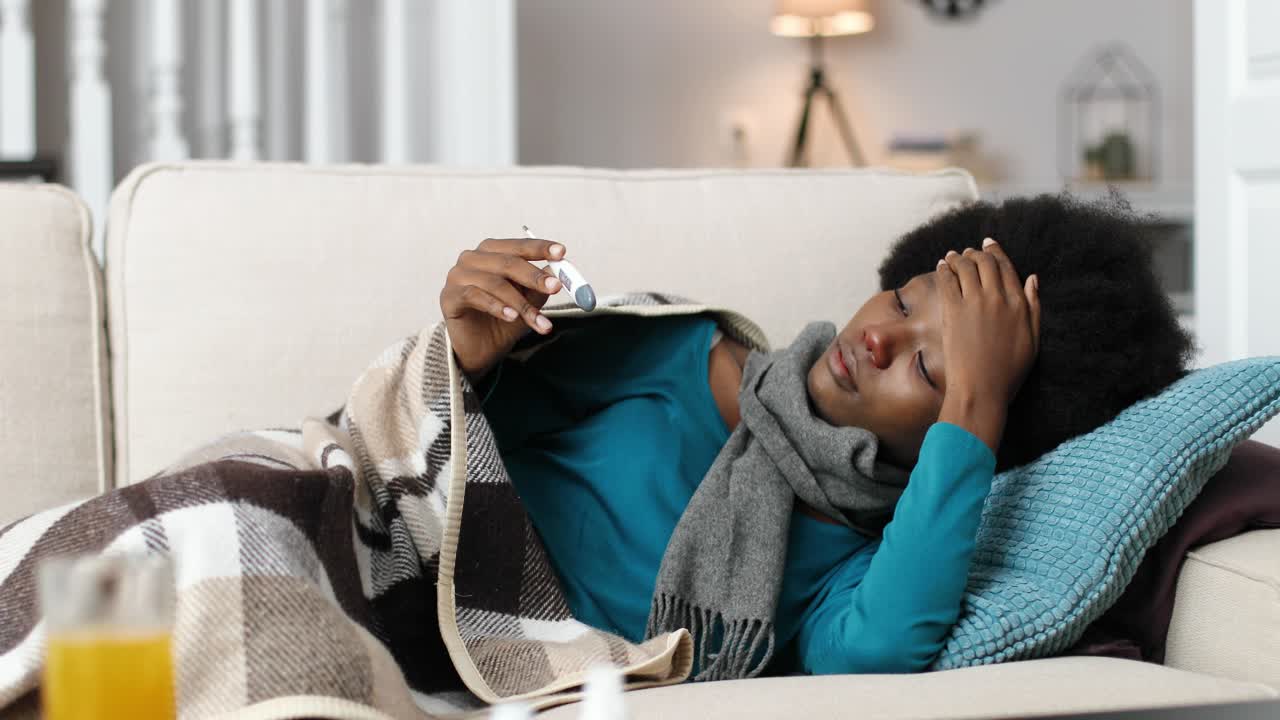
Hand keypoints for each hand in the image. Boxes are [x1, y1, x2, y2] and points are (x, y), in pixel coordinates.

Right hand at [439, 237, 565, 379]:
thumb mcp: (528, 303)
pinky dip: (496, 306)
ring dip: (520, 303)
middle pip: (507, 262)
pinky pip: (474, 296)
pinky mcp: (449, 296)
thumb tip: (557, 274)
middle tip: (555, 288)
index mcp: (492, 253)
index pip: (518, 246)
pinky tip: (511, 317)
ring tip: (537, 320)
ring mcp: (458, 276)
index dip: (540, 248)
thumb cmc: (503, 321)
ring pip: (494, 282)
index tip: (561, 252)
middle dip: (534, 276)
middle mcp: (473, 258)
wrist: (479, 350)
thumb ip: (540, 287)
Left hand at [935, 238, 1040, 452]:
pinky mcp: (952, 311)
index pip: (1006, 267)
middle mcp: (997, 298)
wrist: (981, 389)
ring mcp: (974, 303)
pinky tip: (942, 266)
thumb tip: (1033, 278)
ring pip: (965, 266)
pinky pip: (947, 280)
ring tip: (953, 257)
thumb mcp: (1033, 340)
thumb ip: (1034, 307)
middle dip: (976, 253)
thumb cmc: (1008, 371)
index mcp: (1018, 304)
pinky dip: (944, 269)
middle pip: (985, 262)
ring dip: (958, 258)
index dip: (996, 252)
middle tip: (969, 252)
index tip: (988, 244)